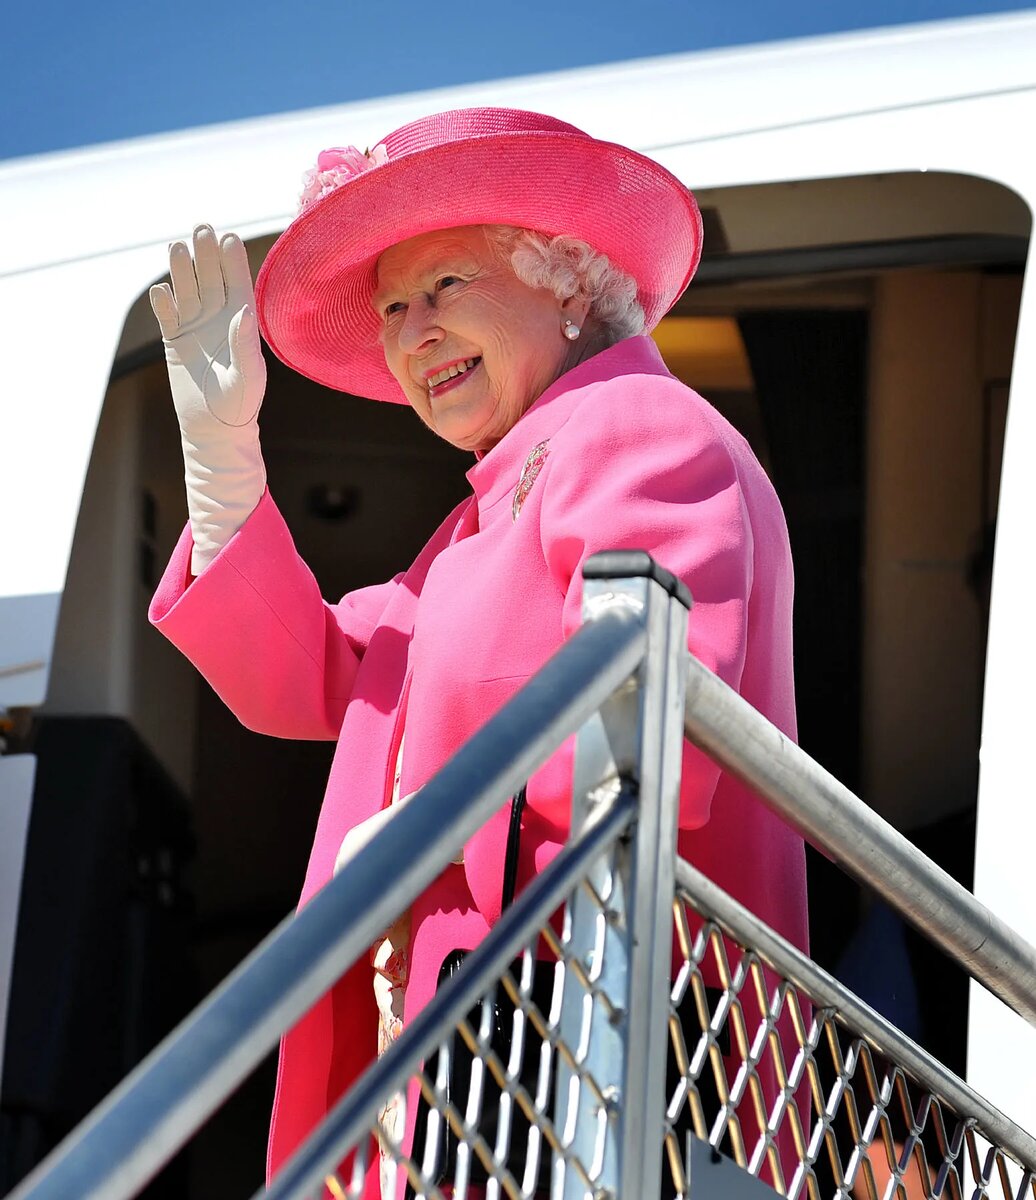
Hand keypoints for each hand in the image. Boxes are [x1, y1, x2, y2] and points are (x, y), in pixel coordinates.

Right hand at [150, 225, 265, 429]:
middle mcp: (219, 318)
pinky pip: (166, 314)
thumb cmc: (240, 404)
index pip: (238, 284)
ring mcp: (195, 325)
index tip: (228, 239)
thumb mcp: (248, 377)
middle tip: (201, 228)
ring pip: (187, 290)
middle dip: (206, 254)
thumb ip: (245, 345)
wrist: (213, 429)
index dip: (233, 261)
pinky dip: (163, 302)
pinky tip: (161, 291)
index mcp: (242, 322)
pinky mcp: (174, 339)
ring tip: (176, 247)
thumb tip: (245, 312)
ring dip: (182, 269)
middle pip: (210, 278)